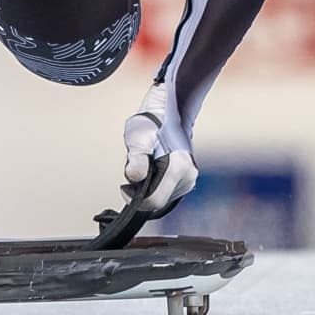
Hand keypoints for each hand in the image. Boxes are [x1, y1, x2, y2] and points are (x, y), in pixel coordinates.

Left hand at [122, 83, 198, 212]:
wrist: (167, 112)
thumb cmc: (151, 123)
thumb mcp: (138, 138)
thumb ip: (136, 159)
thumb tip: (134, 177)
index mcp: (178, 168)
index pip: (154, 201)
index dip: (136, 199)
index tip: (125, 186)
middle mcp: (187, 176)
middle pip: (158, 201)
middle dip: (142, 192)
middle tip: (135, 171)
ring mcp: (189, 179)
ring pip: (162, 197)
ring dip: (148, 188)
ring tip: (144, 166)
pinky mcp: (187, 179)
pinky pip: (167, 192)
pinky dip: (155, 185)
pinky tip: (152, 170)